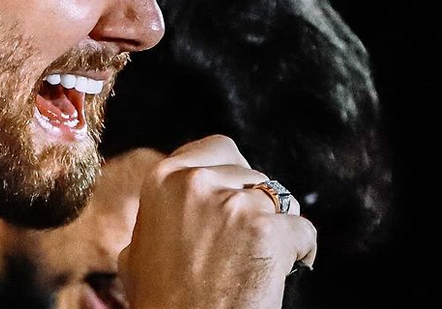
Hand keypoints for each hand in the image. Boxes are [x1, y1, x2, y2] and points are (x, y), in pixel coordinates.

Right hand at [118, 135, 316, 308]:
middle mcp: (196, 182)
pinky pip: (303, 230)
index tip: (236, 195)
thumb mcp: (139, 249)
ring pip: (278, 200)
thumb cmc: (162, 303)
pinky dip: (301, 251)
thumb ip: (160, 215)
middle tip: (247, 235)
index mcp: (162, 179)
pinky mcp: (268, 232)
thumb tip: (173, 205)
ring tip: (260, 258)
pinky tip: (282, 271)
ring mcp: (234, 205)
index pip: (216, 148)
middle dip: (254, 201)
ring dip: (275, 227)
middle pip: (251, 172)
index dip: (232, 175)